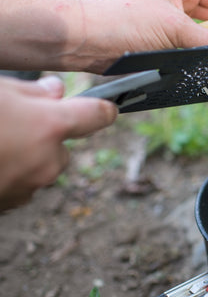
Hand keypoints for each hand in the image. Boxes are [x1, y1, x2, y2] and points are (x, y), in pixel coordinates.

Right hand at [0, 76, 116, 210]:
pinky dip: (9, 172)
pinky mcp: (7, 206)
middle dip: (45, 134)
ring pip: (40, 166)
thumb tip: (56, 91)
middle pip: (62, 146)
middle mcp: (47, 161)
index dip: (103, 108)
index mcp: (49, 127)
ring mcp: (27, 188)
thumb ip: (31, 92)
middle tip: (11, 121)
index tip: (108, 106)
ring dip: (25, 155)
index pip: (97, 115)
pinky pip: (20, 184)